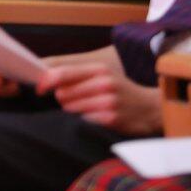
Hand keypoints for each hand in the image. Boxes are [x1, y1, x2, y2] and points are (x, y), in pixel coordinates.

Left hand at [36, 52, 163, 136]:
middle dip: (63, 98)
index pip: (62, 73)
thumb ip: (76, 75)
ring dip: (74, 109)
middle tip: (77, 99)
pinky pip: (84, 120)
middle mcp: (103, 83)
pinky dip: (86, 119)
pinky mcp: (111, 119)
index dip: (45, 81)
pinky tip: (99, 116)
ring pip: (71, 108)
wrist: (151, 108)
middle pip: (63, 93)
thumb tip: (46, 80)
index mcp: (99, 70)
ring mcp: (108, 102)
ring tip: (91, 107)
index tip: (38, 88)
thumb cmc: (120, 91)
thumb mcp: (102, 76)